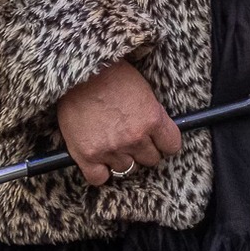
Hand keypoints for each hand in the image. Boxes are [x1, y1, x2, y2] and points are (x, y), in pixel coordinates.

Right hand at [57, 59, 181, 184]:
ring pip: (126, 170)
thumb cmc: (111, 74)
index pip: (172, 146)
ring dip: (121, 159)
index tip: (157, 140)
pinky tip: (98, 158)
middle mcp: (134, 138)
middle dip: (143, 150)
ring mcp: (111, 149)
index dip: (164, 143)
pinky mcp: (87, 156)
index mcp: (152, 119)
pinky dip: (99, 171)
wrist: (78, 72)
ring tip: (112, 142)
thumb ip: (153, 115)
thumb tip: (159, 132)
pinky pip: (99, 178)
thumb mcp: (144, 90)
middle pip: (150, 160)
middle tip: (131, 138)